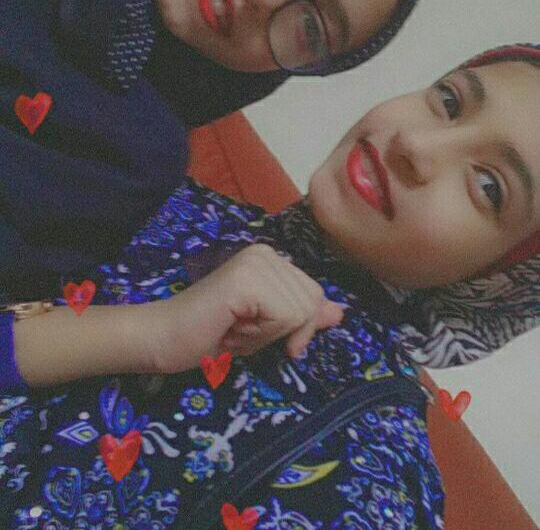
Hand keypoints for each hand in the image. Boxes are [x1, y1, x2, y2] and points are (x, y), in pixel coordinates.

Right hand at [148, 244, 344, 374]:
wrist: (164, 338)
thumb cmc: (211, 335)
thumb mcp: (268, 328)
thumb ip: (304, 317)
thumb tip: (340, 313)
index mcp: (272, 259)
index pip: (314, 295)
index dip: (294, 325)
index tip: (252, 326)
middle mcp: (267, 252)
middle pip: (311, 303)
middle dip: (281, 331)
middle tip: (240, 327)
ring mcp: (256, 261)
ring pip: (300, 313)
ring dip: (267, 335)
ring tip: (234, 327)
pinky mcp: (247, 278)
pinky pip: (285, 318)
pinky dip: (260, 335)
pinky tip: (231, 328)